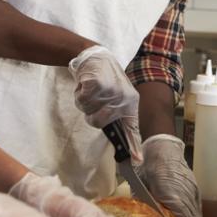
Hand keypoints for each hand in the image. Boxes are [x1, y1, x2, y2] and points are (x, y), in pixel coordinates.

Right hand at [68, 45, 142, 162]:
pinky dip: (79, 93)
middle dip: (91, 113)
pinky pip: (81, 100)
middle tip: (94, 99)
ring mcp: (110, 91)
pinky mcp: (96, 84)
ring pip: (87, 110)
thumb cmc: (105, 78)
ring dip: (84, 102)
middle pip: (98, 122)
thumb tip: (119, 136)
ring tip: (92, 89)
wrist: (95, 55)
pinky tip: (86, 83)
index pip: (131, 128)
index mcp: (131, 103)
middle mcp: (123, 98)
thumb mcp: (118, 95)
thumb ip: (117, 114)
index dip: (133, 146)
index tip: (136, 161)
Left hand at [134, 134, 216, 216]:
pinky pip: (196, 205)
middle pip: (194, 216)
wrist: (162, 148)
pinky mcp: (193, 187)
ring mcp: (191, 189)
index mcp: (170, 192)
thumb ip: (146, 203)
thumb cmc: (148, 166)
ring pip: (197, 212)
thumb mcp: (141, 185)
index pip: (183, 214)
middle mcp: (184, 192)